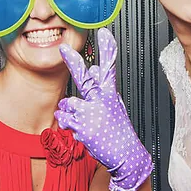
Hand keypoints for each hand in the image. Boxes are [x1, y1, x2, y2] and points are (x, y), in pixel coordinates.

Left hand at [55, 28, 152, 190]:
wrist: (126, 156)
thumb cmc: (118, 129)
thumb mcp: (114, 105)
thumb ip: (101, 86)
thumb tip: (90, 67)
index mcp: (110, 94)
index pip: (109, 68)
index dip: (107, 50)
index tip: (104, 33)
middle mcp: (101, 102)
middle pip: (85, 79)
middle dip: (73, 62)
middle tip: (64, 49)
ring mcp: (91, 114)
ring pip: (67, 102)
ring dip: (68, 110)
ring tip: (80, 119)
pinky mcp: (82, 128)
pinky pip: (63, 118)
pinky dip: (66, 121)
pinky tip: (76, 127)